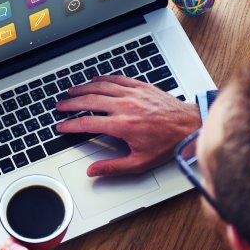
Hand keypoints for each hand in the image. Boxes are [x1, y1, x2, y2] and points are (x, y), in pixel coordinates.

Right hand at [56, 75, 200, 176]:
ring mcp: (132, 94)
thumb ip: (113, 167)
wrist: (189, 125)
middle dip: (71, 103)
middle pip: (89, 101)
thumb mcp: (140, 162)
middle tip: (60, 106)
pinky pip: (116, 79)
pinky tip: (94, 79)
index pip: (87, 123)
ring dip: (83, 88)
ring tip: (71, 91)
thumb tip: (93, 171)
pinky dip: (102, 78)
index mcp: (122, 125)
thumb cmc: (167, 143)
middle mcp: (125, 106)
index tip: (61, 126)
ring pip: (100, 87)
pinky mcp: (140, 86)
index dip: (70, 125)